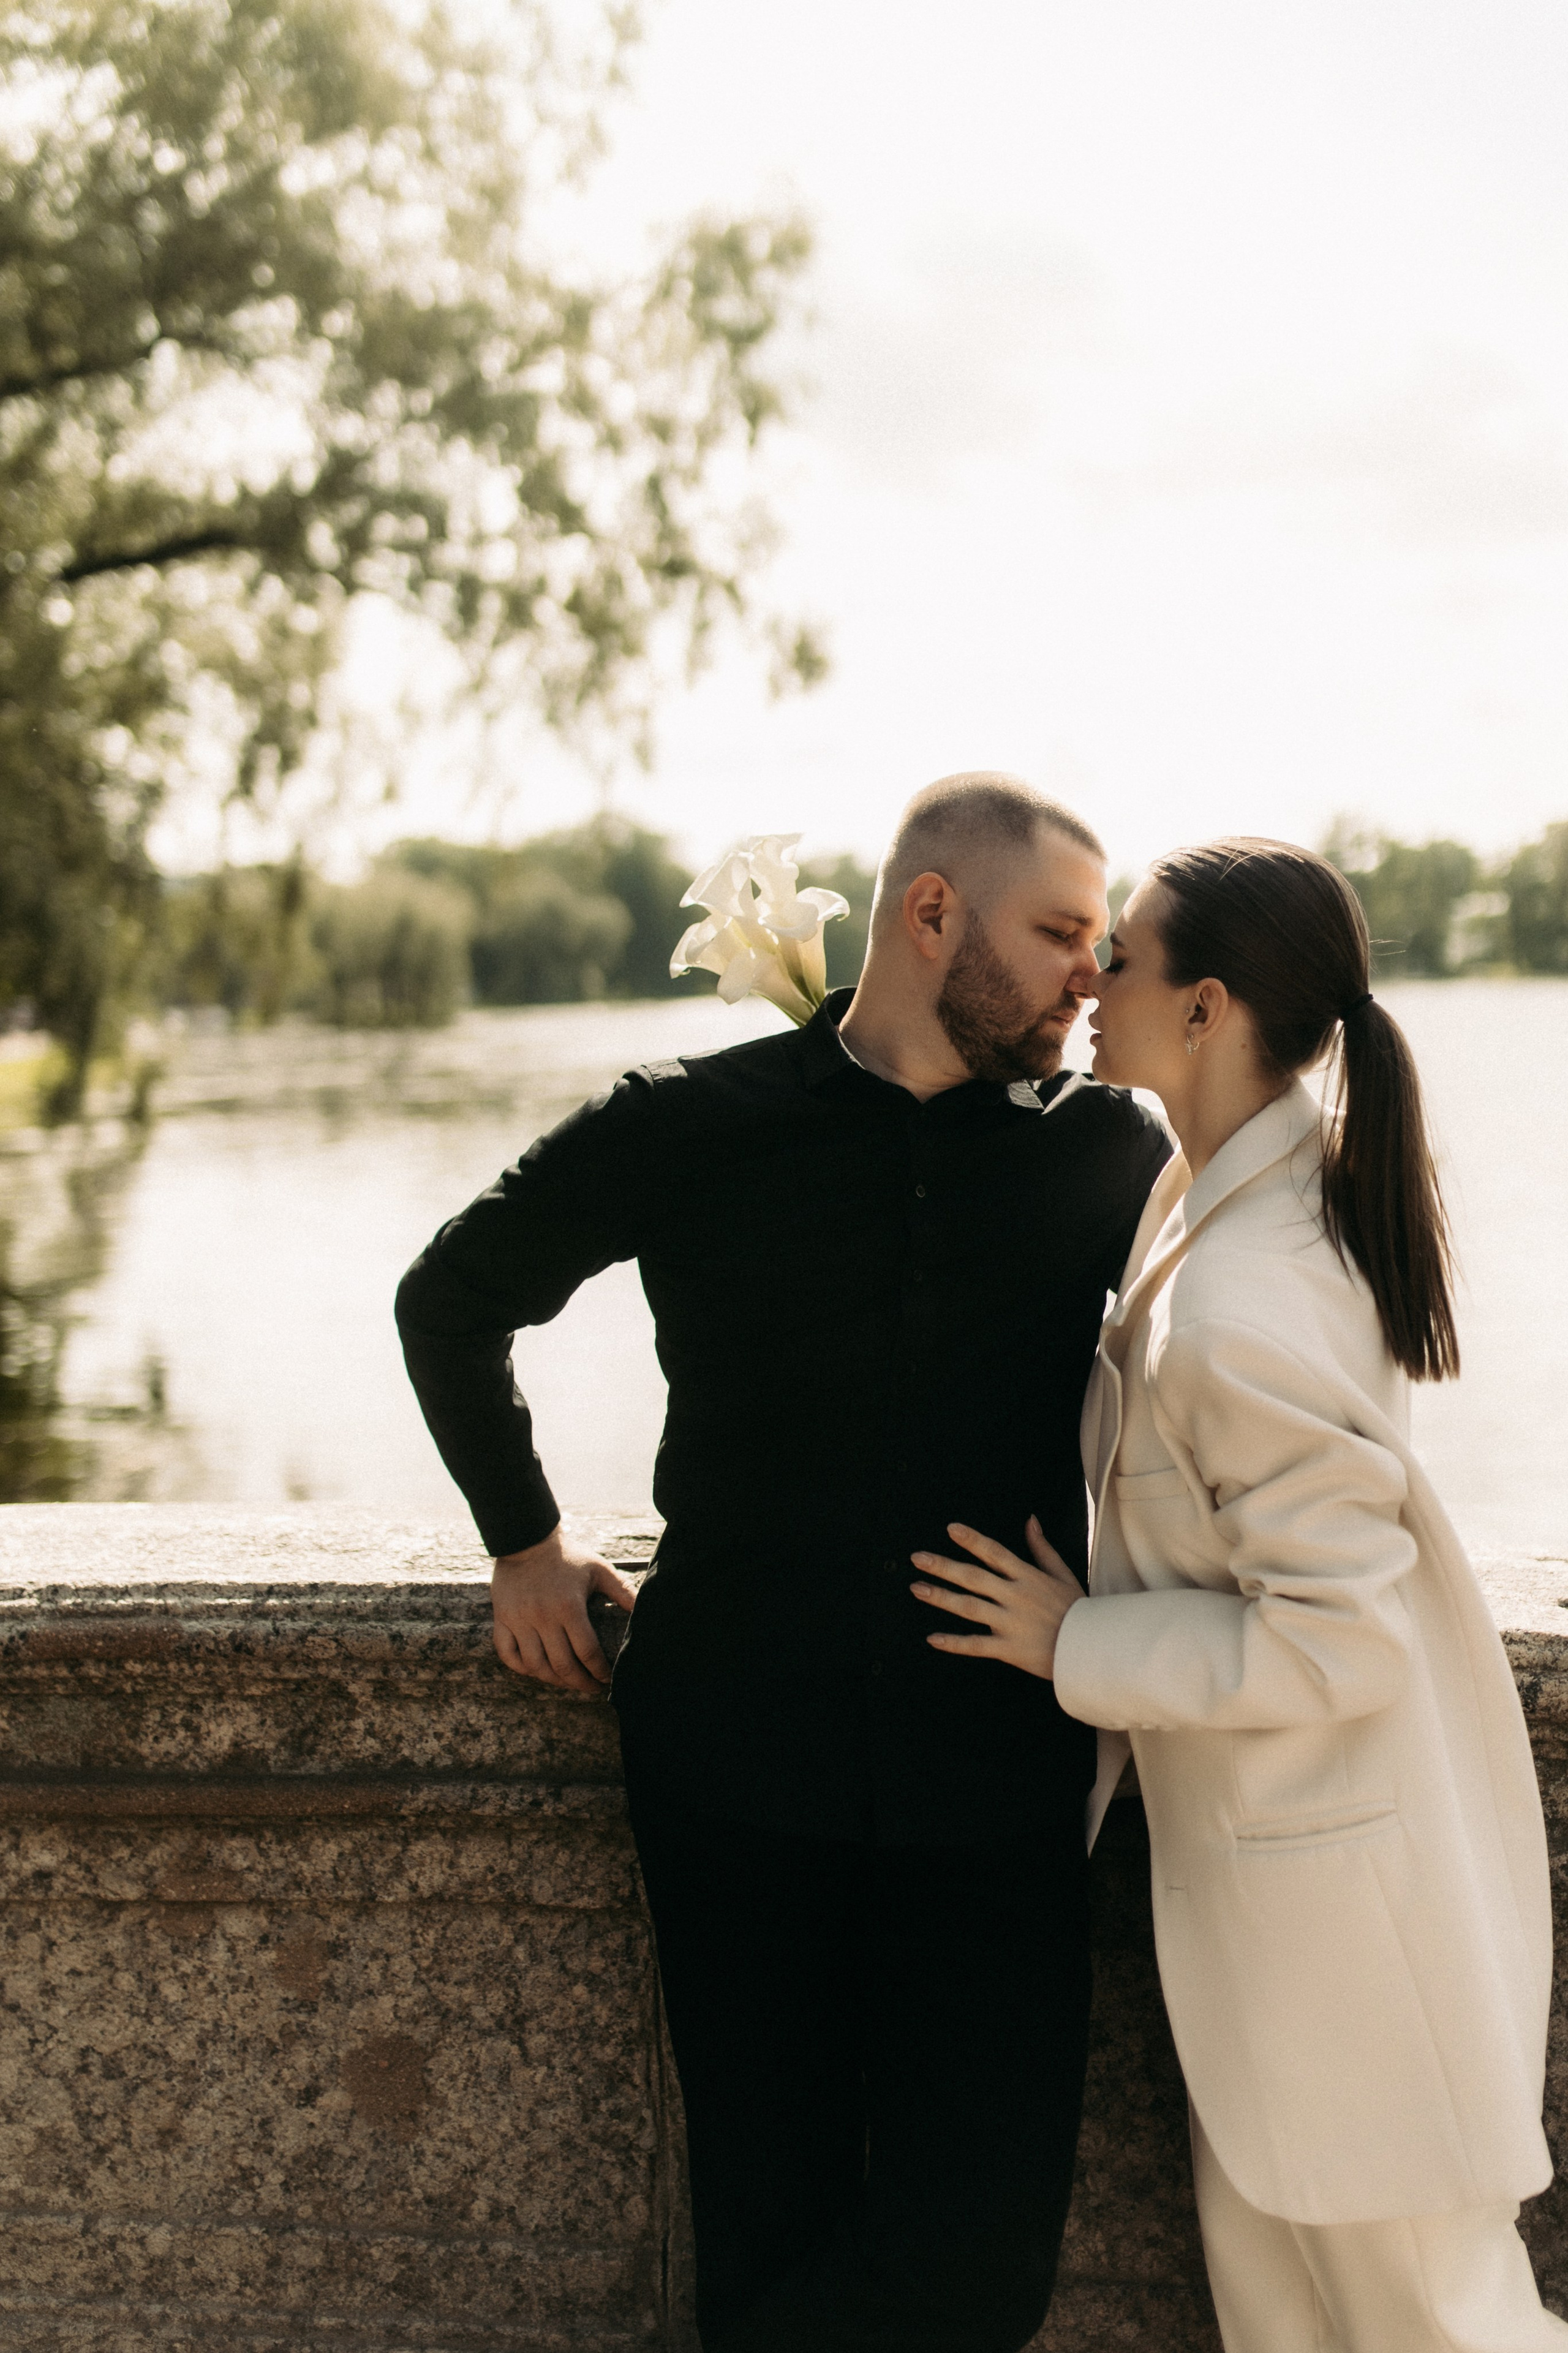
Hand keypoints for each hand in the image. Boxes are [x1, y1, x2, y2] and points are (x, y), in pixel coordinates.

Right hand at [490, 1526, 639, 1696]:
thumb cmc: (568, 1556)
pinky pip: (507, 1653)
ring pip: (535, 1665)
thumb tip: (643, 1611)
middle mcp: (542, 1616)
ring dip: (553, 1680)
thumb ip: (622, 1591)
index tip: (606, 1679)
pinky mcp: (502, 1618)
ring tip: (567, 1681)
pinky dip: (521, 1668)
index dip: (599, 1671)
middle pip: (561, 1665)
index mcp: (568, 1606)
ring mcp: (518, 1619)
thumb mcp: (599, 1569)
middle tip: (591, 1688)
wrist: (527, 1539)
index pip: (587, 1652)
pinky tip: (536, 1670)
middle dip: (580, 1683)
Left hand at [912, 1516, 1085, 1681]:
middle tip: (917, 1558)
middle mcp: (1015, 1596)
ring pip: (968, 1607)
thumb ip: (1042, 1549)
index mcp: (1027, 1577)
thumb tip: (1030, 1520)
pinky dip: (954, 1643)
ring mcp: (1010, 1623)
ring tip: (917, 1588)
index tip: (950, 1529)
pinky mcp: (1009, 1649)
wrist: (1092, 1649)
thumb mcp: (1063, 1574)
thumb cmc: (1078, 1610)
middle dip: (943, 1566)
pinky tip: (933, 1638)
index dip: (972, 1540)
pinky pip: (976, 1645)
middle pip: (973, 1577)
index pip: (994, 1553)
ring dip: (940, 1597)